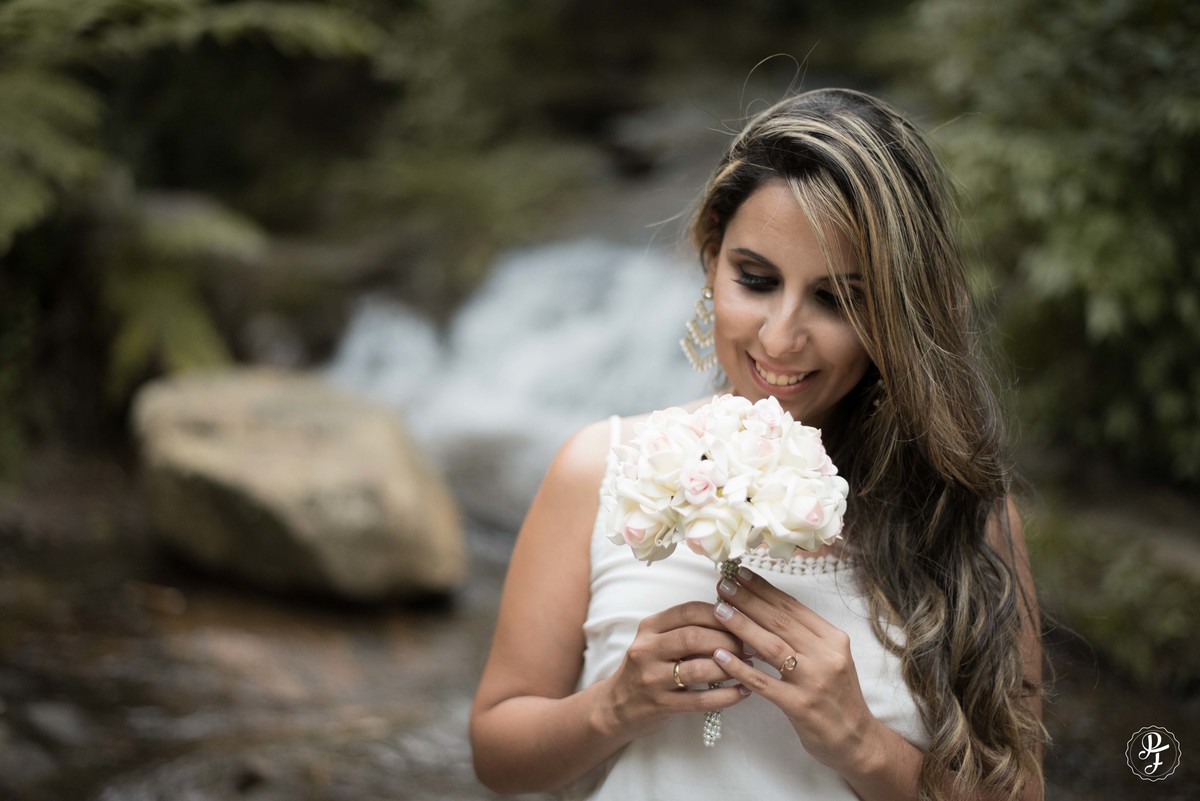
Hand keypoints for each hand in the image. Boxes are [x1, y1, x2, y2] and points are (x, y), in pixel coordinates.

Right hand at [598, 601, 749, 740]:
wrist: (616, 706)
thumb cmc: (647, 668)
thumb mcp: (656, 641)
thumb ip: (684, 628)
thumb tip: (730, 617)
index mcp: (649, 628)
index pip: (688, 611)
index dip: (719, 614)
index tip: (740, 620)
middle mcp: (646, 650)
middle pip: (694, 637)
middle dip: (727, 640)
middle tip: (748, 646)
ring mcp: (651, 679)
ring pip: (698, 669)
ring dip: (729, 667)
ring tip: (748, 666)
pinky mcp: (660, 706)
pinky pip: (699, 700)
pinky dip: (726, 696)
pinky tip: (742, 691)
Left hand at [709, 566, 883, 773]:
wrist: (857, 741)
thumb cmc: (837, 696)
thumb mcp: (829, 658)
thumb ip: (804, 635)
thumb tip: (764, 607)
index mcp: (833, 639)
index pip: (793, 607)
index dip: (764, 589)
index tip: (741, 573)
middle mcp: (826, 656)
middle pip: (780, 620)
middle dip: (748, 599)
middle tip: (723, 584)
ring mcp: (813, 681)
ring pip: (772, 646)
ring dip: (742, 626)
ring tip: (718, 610)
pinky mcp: (800, 706)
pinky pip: (764, 683)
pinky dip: (741, 668)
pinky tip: (720, 656)